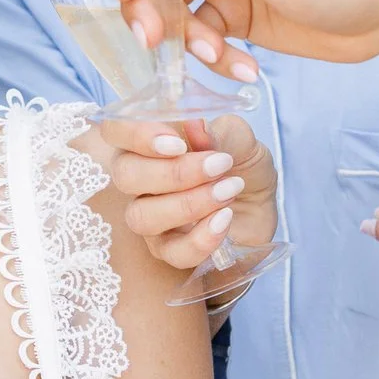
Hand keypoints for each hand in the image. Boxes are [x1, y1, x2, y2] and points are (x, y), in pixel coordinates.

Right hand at [108, 112, 278, 287]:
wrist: (263, 204)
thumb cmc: (243, 164)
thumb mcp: (240, 139)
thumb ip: (218, 131)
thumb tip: (195, 125)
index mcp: (147, 143)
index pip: (115, 131)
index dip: (136, 135)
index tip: (177, 143)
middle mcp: (140, 180)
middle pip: (125, 175)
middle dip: (173, 172)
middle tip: (219, 165)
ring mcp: (151, 217)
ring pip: (141, 217)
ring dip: (187, 204)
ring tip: (228, 191)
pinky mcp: (171, 250)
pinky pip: (172, 252)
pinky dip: (201, 238)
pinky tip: (225, 219)